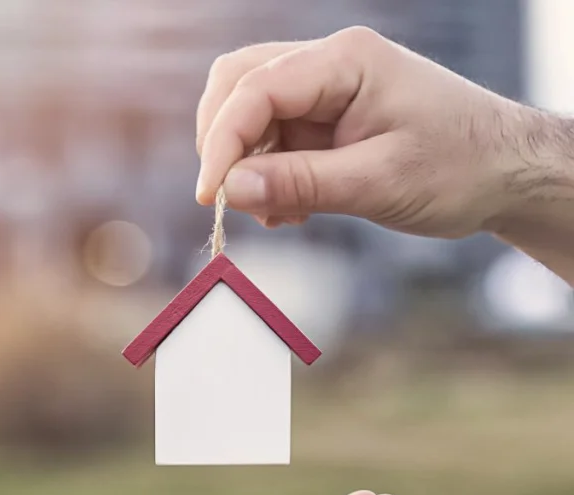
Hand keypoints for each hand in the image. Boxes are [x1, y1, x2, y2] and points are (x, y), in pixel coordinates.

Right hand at [195, 26, 533, 237]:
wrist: (507, 174)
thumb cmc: (460, 168)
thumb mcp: (379, 183)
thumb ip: (300, 183)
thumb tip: (230, 189)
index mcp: (347, 61)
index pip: (255, 89)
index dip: (222, 143)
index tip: (209, 197)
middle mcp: (331, 65)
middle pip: (239, 84)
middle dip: (222, 142)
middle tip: (226, 197)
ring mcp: (327, 90)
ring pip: (251, 113)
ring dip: (245, 164)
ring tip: (271, 212)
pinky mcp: (327, 119)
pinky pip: (274, 139)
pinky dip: (266, 174)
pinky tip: (288, 209)